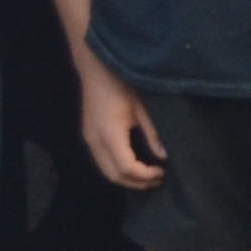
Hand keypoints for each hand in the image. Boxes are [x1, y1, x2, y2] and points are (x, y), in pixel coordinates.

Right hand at [78, 58, 165, 189]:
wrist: (96, 68)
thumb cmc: (122, 83)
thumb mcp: (143, 107)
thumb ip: (152, 133)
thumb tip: (163, 156)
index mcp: (109, 134)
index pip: (126, 167)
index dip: (144, 176)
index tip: (162, 172)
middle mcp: (94, 140)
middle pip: (113, 175)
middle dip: (136, 183)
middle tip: (157, 180)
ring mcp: (88, 138)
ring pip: (105, 171)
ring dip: (126, 178)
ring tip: (148, 176)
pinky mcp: (88, 135)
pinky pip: (101, 161)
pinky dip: (117, 169)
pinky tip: (134, 164)